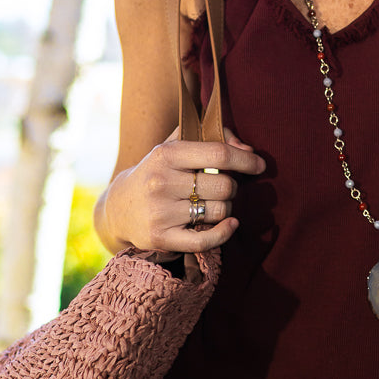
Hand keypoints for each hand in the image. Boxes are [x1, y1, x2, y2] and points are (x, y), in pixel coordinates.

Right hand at [104, 128, 265, 254]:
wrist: (119, 207)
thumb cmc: (157, 172)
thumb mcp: (176, 146)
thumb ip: (213, 138)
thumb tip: (248, 149)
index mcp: (166, 154)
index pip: (219, 154)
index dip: (246, 159)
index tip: (259, 165)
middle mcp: (161, 182)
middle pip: (224, 186)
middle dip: (232, 187)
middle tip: (222, 188)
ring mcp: (160, 212)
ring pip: (219, 211)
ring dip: (225, 209)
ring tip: (212, 204)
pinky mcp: (161, 238)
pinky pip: (206, 240)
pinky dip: (224, 233)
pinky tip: (229, 224)